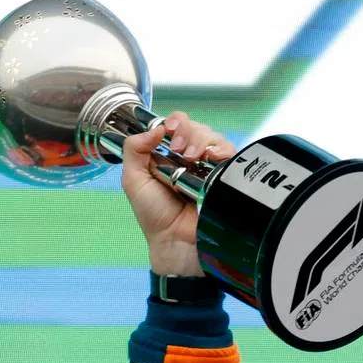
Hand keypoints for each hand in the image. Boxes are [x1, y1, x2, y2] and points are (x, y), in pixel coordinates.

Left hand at [121, 111, 235, 276]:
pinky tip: (210, 158)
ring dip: (200, 140)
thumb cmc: (154, 217)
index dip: (174, 122)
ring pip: (212, 136)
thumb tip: (155, 128)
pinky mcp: (225, 176)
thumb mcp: (133, 181)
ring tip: (191, 158)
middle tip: (177, 150)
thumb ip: (134, 150)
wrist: (176, 241)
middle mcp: (190, 159)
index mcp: (168, 157)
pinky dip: (220, 149)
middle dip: (186, 131)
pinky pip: (230, 152)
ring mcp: (209, 167)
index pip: (176, 126)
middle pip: (195, 127)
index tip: (168, 129)